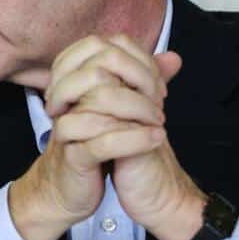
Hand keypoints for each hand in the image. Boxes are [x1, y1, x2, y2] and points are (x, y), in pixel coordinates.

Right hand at [9, 35, 174, 239]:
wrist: (65, 189)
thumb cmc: (92, 145)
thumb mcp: (119, 109)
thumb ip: (144, 82)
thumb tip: (173, 58)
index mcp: (70, 84)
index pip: (96, 50)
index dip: (133, 60)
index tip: (154, 83)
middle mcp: (64, 101)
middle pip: (97, 72)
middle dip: (136, 82)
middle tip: (159, 101)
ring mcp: (67, 128)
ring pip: (99, 103)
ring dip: (139, 110)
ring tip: (159, 122)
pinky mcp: (73, 157)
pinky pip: (102, 142)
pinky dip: (134, 139)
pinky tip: (155, 139)